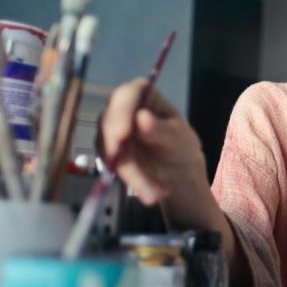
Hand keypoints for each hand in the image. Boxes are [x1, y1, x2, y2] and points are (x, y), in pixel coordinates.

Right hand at [98, 77, 205, 204]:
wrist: (176, 170)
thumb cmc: (180, 144)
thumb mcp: (177, 137)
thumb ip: (160, 129)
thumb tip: (141, 118)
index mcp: (142, 94)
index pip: (124, 95)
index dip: (120, 113)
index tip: (122, 135)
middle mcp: (121, 108)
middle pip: (108, 121)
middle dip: (118, 149)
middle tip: (132, 172)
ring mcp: (111, 129)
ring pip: (107, 147)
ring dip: (128, 172)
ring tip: (152, 192)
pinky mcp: (106, 150)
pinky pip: (109, 164)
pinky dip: (127, 179)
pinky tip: (147, 191)